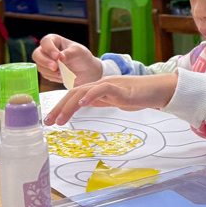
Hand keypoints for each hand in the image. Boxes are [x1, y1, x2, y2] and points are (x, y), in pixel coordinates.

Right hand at [32, 33, 101, 84]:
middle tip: (55, 67)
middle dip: (45, 62)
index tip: (57, 56)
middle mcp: (46, 50)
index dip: (49, 48)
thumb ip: (70, 53)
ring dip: (50, 71)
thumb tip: (60, 58)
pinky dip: (53, 77)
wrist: (85, 70)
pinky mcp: (47, 72)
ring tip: (62, 73)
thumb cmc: (82, 57)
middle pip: (36, 54)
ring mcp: (45, 61)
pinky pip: (45, 75)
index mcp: (54, 40)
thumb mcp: (79, 52)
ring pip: (40, 66)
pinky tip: (62, 76)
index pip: (45, 41)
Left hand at [44, 73, 178, 125]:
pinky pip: (102, 89)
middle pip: (73, 93)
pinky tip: (82, 103)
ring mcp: (109, 85)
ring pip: (83, 91)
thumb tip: (85, 104)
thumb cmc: (138, 95)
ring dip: (69, 106)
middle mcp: (99, 84)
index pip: (73, 95)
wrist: (157, 90)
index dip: (60, 106)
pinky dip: (90, 95)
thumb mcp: (114, 100)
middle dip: (59, 108)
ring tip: (60, 120)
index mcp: (97, 88)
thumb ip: (100, 100)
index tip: (51, 119)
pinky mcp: (120, 88)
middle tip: (48, 122)